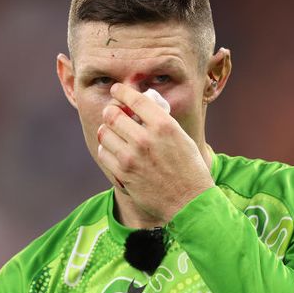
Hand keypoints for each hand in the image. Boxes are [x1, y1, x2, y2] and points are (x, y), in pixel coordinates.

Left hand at [97, 83, 213, 223]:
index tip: (116, 90)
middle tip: (111, 113)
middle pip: (112, 114)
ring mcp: (132, 156)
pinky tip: (113, 151)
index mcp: (163, 125)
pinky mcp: (123, 173)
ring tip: (112, 133)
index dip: (121, 91)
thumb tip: (141, 106)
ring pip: (104, 133)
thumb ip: (160, 122)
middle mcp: (146, 138)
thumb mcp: (181, 138)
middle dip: (110, 111)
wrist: (189, 202)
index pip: (135, 99)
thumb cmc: (188, 169)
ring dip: (106, 131)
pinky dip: (106, 150)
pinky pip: (103, 153)